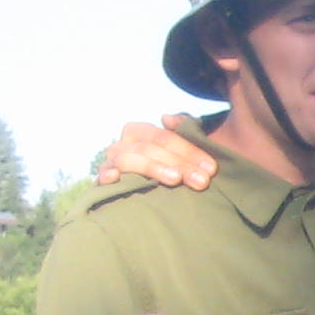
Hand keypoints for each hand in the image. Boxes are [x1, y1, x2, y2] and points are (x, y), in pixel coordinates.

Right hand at [94, 114, 215, 190]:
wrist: (147, 196)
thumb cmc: (170, 169)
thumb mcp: (181, 149)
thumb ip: (182, 128)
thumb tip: (167, 118)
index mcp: (140, 132)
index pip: (164, 137)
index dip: (189, 151)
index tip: (211, 169)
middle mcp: (123, 144)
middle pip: (150, 149)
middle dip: (179, 164)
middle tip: (202, 181)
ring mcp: (111, 161)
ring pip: (130, 160)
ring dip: (153, 168)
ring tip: (175, 179)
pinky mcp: (104, 180)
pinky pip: (103, 175)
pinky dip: (107, 174)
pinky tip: (115, 178)